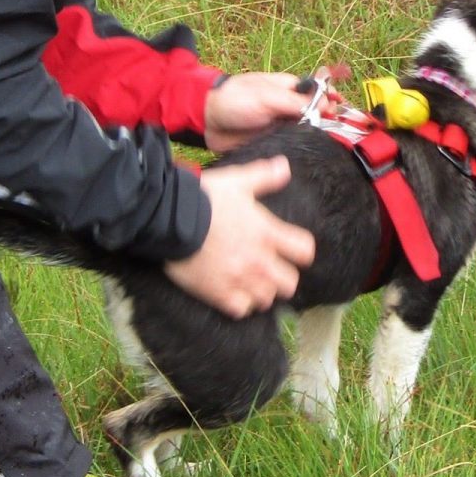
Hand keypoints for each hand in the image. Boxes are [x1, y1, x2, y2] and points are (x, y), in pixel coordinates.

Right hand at [164, 156, 315, 317]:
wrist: (171, 218)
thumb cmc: (206, 197)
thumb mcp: (237, 181)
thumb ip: (264, 176)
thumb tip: (285, 166)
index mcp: (267, 233)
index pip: (304, 251)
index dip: (300, 251)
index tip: (291, 249)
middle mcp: (259, 260)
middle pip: (289, 283)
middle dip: (282, 276)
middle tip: (269, 269)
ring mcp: (240, 279)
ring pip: (266, 299)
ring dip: (261, 291)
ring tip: (250, 282)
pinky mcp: (219, 294)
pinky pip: (242, 310)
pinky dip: (239, 304)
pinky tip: (232, 292)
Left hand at [203, 71, 340, 151]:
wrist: (206, 120)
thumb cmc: (234, 99)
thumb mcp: (266, 97)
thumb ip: (294, 101)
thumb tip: (323, 104)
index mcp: (287, 89)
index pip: (316, 92)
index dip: (329, 99)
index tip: (338, 108)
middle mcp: (286, 107)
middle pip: (315, 113)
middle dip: (327, 120)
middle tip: (338, 129)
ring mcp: (279, 125)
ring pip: (305, 132)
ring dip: (314, 137)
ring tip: (329, 145)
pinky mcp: (271, 142)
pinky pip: (290, 146)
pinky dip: (299, 150)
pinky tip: (309, 157)